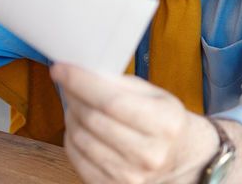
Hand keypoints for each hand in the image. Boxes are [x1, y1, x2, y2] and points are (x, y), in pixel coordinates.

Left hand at [50, 63, 217, 183]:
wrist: (181, 157)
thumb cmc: (163, 120)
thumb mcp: (154, 94)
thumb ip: (120, 83)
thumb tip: (81, 71)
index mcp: (164, 123)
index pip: (111, 101)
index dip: (80, 83)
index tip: (61, 69)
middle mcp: (149, 154)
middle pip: (92, 119)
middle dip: (73, 96)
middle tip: (68, 83)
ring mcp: (130, 175)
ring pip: (80, 138)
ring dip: (71, 116)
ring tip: (77, 105)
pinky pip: (76, 158)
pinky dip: (71, 138)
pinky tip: (79, 126)